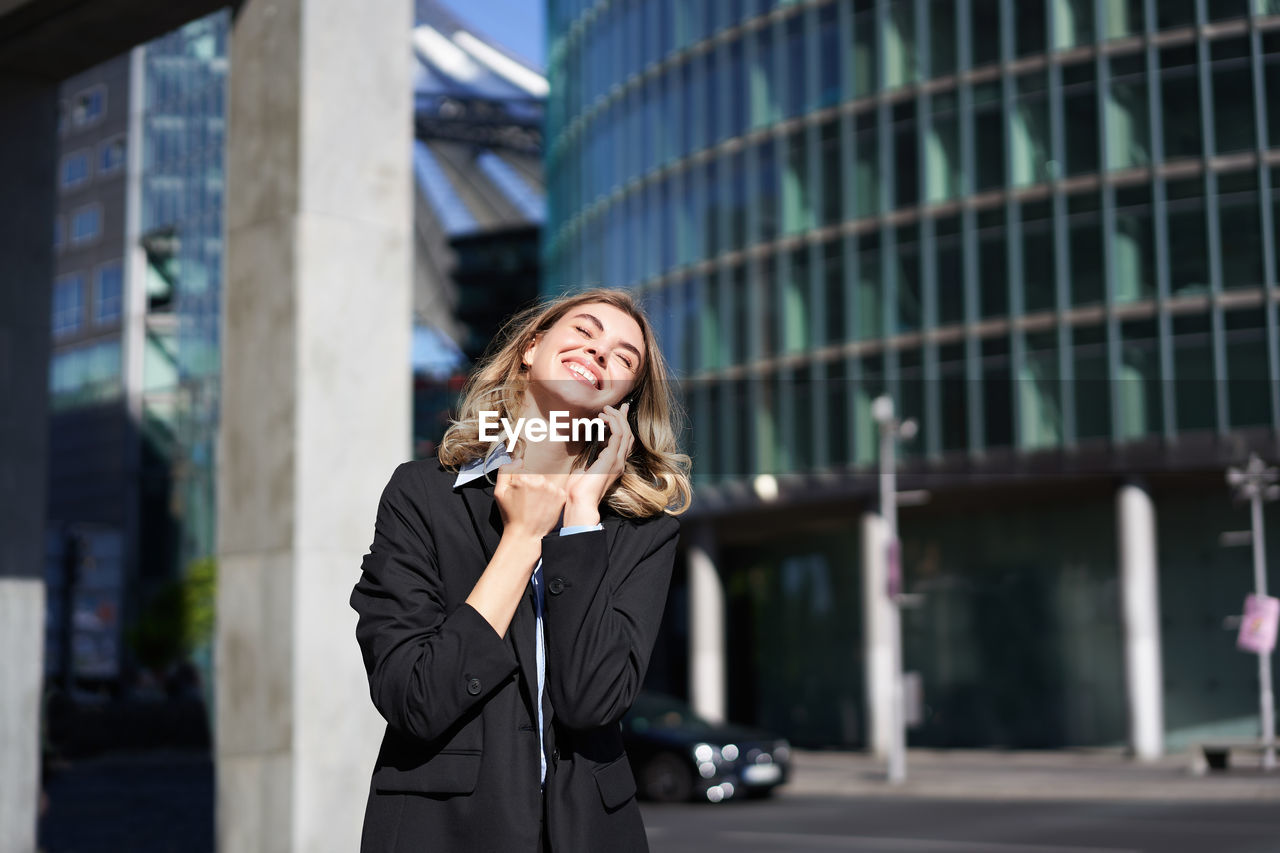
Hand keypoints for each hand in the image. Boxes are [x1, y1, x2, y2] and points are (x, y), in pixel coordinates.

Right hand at [494, 457, 567, 539]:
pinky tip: (543, 505)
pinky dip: (551, 495)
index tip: (519, 492)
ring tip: (535, 503)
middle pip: (535, 475)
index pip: (522, 469)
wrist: (525, 534)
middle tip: (527, 500)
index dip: (519, 480)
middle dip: (531, 484)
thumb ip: (505, 471)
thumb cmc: (511, 515)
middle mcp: (539, 480)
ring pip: (545, 482)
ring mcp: (551, 488)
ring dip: (541, 489)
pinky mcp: (561, 496)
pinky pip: (555, 489)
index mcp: (523, 478)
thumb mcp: (499, 492)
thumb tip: (518, 461)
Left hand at [564, 402, 633, 526]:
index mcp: (615, 464)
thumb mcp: (586, 467)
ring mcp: (617, 461)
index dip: (624, 425)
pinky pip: (618, 436)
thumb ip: (592, 455)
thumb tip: (590, 442)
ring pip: (625, 433)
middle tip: (620, 405)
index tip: (619, 412)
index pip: (625, 441)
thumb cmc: (579, 488)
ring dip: (617, 418)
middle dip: (624, 418)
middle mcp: (619, 462)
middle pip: (629, 435)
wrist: (580, 500)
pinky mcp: (612, 459)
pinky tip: (603, 417)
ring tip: (607, 409)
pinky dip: (612, 423)